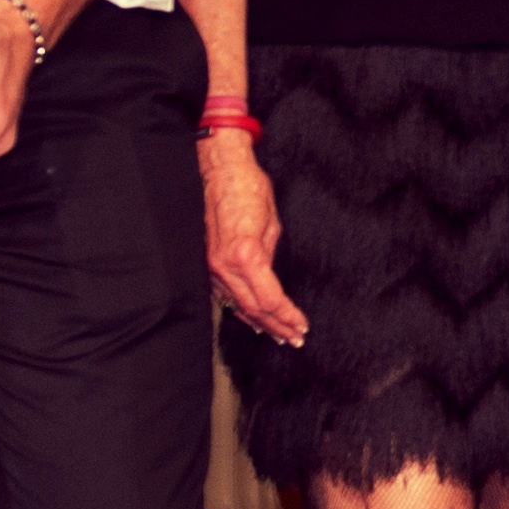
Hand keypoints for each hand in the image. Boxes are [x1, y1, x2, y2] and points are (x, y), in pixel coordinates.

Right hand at [205, 128, 307, 342]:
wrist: (220, 170)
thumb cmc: (248, 188)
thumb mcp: (271, 223)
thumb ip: (270, 257)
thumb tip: (271, 279)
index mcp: (244, 254)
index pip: (269, 299)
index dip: (287, 316)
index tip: (301, 325)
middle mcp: (224, 265)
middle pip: (253, 308)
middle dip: (277, 325)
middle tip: (294, 338)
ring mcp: (211, 266)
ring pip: (237, 305)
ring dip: (259, 322)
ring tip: (278, 335)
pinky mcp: (206, 262)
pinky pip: (225, 294)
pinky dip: (240, 309)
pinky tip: (251, 318)